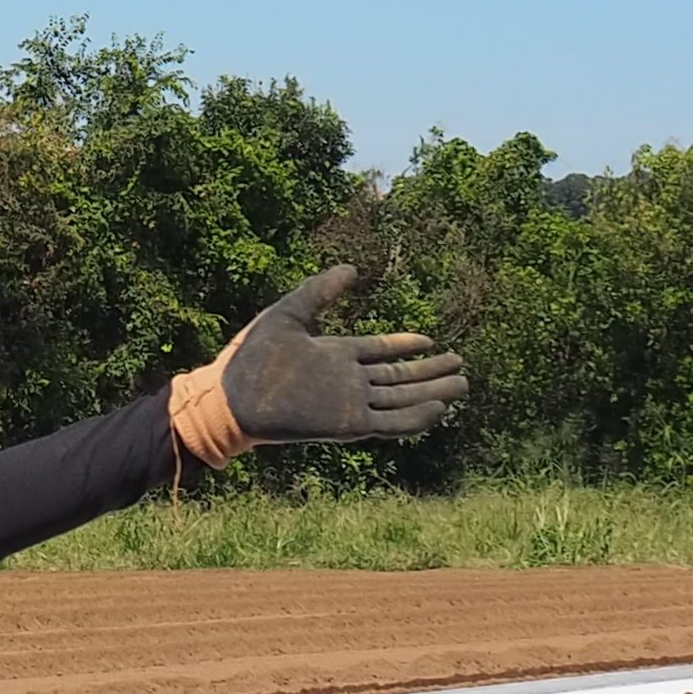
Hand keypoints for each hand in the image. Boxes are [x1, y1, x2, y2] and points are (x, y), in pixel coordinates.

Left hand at [172, 266, 467, 466]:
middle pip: (398, 376)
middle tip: (460, 363)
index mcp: (334, 354)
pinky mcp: (349, 425)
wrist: (230, 398)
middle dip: (429, 371)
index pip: (379, 351)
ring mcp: (350, 403)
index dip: (404, 346)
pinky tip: (439, 408)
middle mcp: (347, 380)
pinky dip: (416, 418)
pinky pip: (391, 423)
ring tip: (462, 383)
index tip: (429, 339)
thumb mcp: (288, 314)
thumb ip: (320, 290)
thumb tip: (351, 268)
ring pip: (402, 398)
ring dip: (432, 393)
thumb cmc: (250, 358)